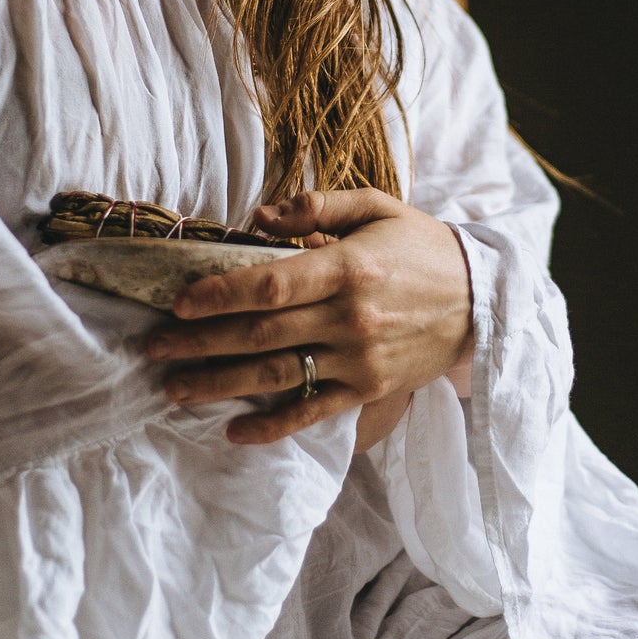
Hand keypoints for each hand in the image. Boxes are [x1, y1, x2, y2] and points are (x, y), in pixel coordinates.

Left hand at [145, 189, 474, 445]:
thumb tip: (258, 217)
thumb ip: (317, 208)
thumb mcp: (377, 207)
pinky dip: (272, 426)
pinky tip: (234, 431)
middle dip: (200, 342)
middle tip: (153, 348)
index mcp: (349, 268)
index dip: (220, 294)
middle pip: (262, 334)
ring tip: (175, 388)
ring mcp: (359, 360)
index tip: (178, 301)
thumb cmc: (423, 247)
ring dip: (220, 384)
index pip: (271, 284)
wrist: (484, 301)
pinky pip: (312, 412)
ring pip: (277, 375)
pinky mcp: (368, 390)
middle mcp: (351, 318)